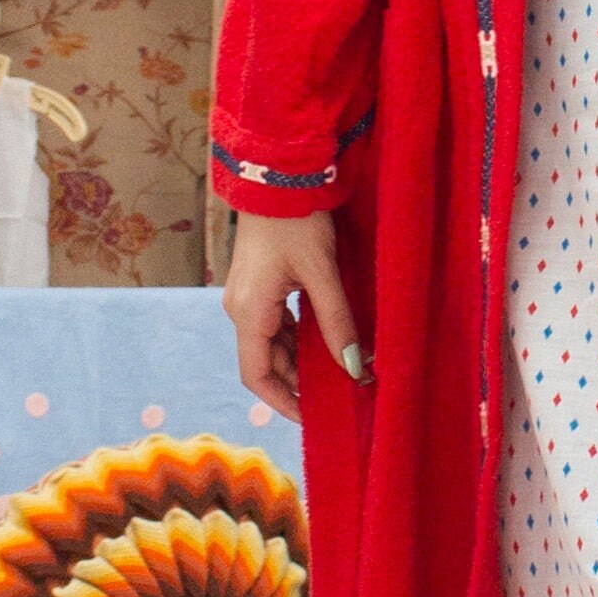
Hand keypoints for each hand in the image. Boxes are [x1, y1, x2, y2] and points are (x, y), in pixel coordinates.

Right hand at [225, 209, 366, 423]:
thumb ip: (337, 322)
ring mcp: (248, 297)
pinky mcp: (258, 286)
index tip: (313, 418)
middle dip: (298, 384)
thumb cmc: (297, 222)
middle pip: (265, 363)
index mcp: (250, 312)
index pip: (257, 376)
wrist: (276, 178)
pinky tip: (324, 346)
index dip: (283, 402)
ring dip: (300, 363)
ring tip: (336, 376)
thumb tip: (356, 367)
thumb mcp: (322, 274)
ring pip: (272, 345)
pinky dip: (298, 342)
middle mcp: (241, 309)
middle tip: (337, 398)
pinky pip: (275, 326)